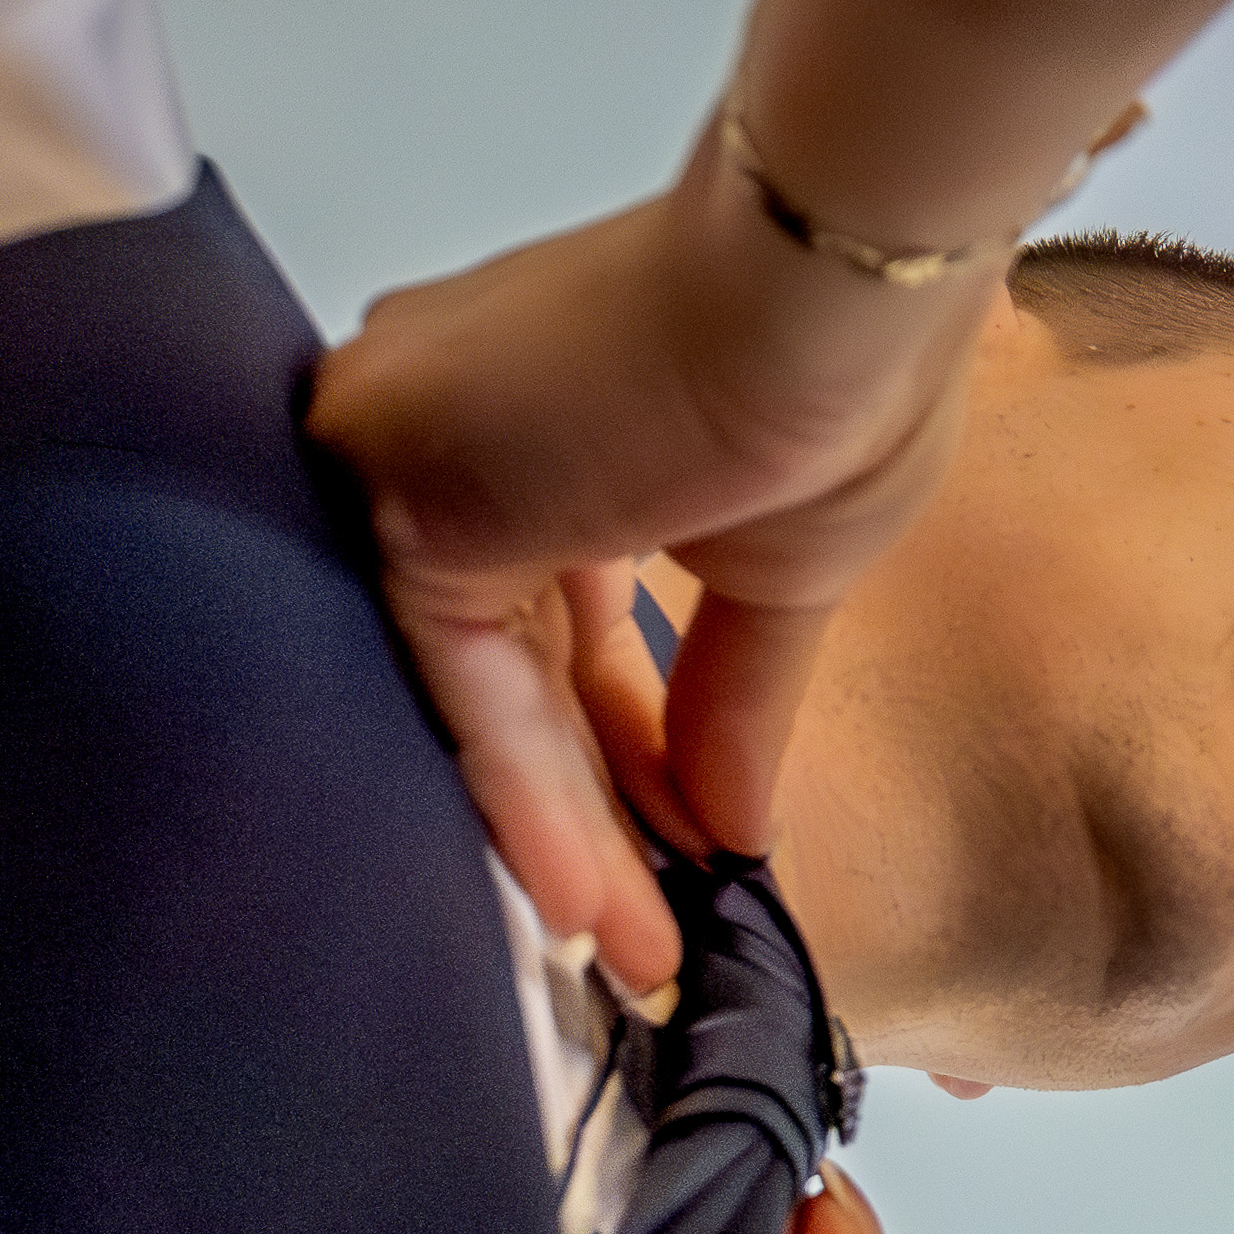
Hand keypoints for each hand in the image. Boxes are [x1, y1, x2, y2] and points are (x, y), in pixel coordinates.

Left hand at [314, 148, 984, 988]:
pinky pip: (459, 680)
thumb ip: (732, 698)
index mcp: (538, 425)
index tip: (679, 862)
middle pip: (507, 665)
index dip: (623, 757)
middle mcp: (449, 431)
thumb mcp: (785, 566)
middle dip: (594, 817)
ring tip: (635, 953)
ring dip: (564, 831)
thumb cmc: (838, 367)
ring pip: (477, 687)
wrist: (831, 280)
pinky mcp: (396, 486)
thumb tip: (735, 830)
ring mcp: (409, 452)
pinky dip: (527, 793)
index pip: (555, 624)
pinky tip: (597, 896)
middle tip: (651, 942)